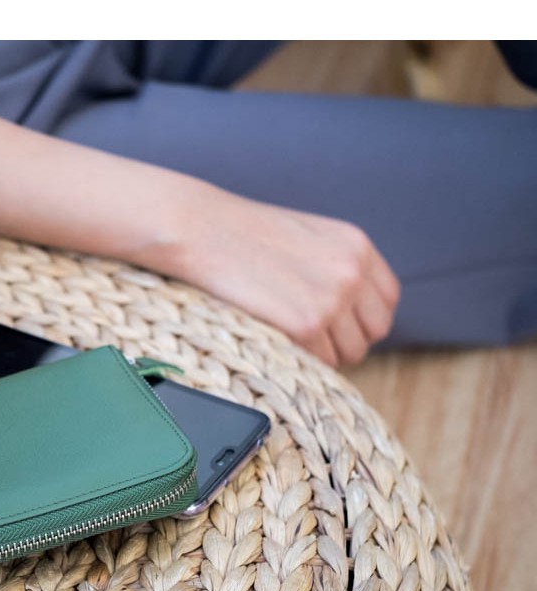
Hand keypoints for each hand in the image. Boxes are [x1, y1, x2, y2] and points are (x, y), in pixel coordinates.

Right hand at [164, 196, 400, 367]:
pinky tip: (277, 338)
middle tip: (312, 337)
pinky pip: (320, 361)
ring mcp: (333, 300)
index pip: (387, 300)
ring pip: (349, 353)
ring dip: (324, 353)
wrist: (204, 230)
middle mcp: (353, 272)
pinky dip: (301, 358)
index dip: (363, 318)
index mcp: (357, 246)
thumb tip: (349, 308)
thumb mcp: (308, 236)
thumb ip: (336, 265)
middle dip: (347, 339)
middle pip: (374, 331)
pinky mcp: (307, 324)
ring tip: (290, 336)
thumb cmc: (243, 234)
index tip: (338, 324)